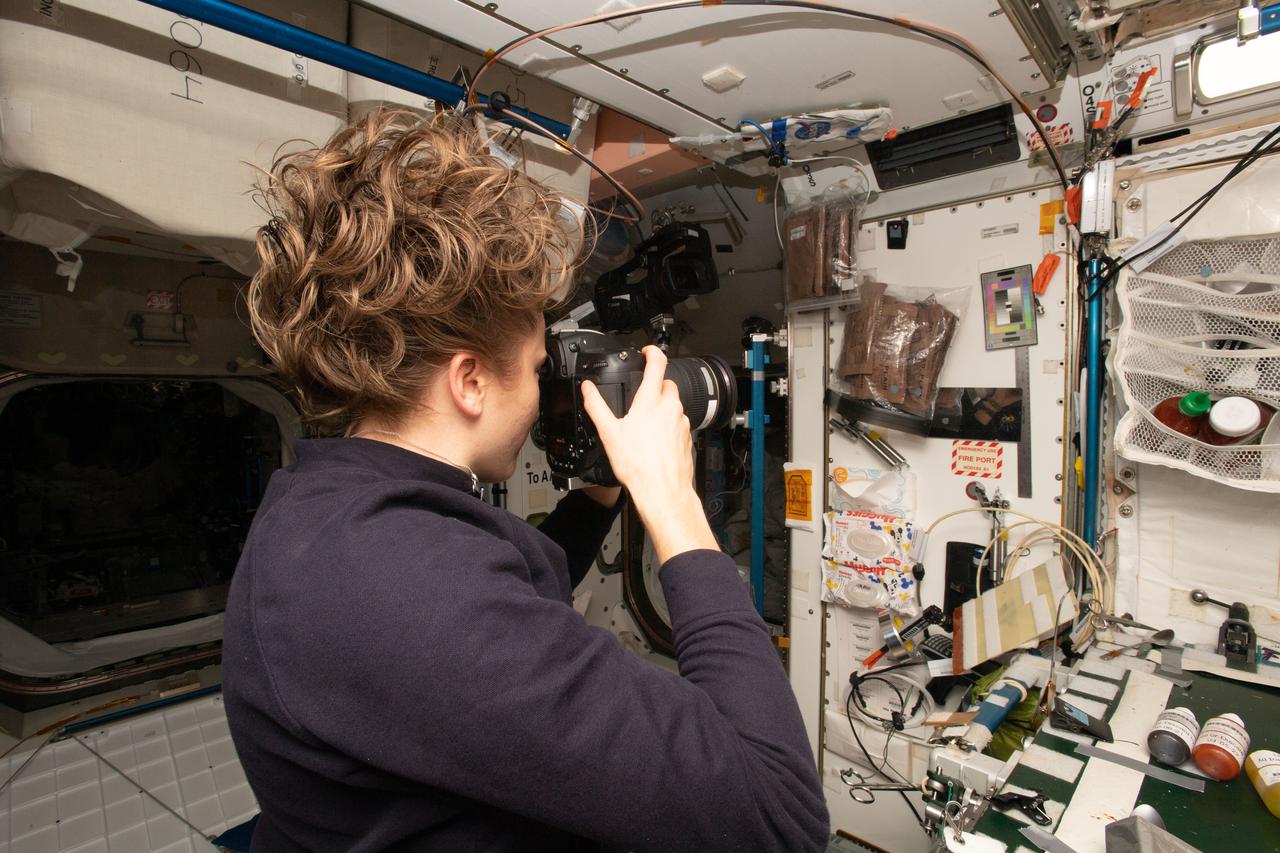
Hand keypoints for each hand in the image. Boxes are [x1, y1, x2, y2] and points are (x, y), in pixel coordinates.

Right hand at [580, 346, 717, 562]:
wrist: (663, 491)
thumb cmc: (638, 466)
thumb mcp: (609, 434)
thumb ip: (597, 407)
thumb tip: (587, 389)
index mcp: (650, 401)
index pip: (657, 364)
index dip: (652, 352)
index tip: (647, 351)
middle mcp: (670, 407)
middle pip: (667, 383)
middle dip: (656, 383)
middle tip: (641, 394)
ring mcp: (681, 422)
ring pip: (674, 403)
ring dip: (662, 405)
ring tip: (645, 423)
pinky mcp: (687, 436)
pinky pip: (679, 421)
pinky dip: (669, 423)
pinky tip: (656, 439)